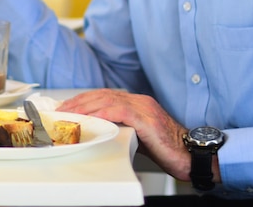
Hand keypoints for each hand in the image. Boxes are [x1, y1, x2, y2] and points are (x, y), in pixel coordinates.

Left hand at [57, 89, 198, 182]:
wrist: (191, 156)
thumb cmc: (166, 149)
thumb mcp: (137, 135)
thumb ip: (121, 128)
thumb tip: (99, 131)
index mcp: (136, 103)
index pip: (103, 96)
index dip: (83, 100)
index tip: (66, 107)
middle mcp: (139, 101)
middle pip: (101, 95)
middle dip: (78, 102)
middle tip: (61, 110)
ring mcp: (143, 108)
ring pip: (107, 100)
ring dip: (85, 107)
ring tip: (70, 114)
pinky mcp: (147, 118)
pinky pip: (120, 111)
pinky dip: (103, 114)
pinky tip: (91, 118)